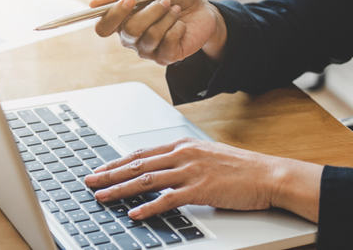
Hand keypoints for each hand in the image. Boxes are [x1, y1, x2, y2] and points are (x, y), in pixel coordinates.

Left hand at [83, 138, 322, 222]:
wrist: (269, 174)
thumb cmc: (241, 168)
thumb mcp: (206, 155)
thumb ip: (184, 160)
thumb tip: (164, 168)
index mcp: (182, 145)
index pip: (141, 153)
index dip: (117, 162)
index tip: (100, 169)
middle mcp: (182, 155)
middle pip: (137, 165)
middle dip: (110, 174)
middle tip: (90, 182)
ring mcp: (190, 171)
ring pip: (146, 180)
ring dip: (120, 189)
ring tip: (102, 196)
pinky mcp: (200, 189)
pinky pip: (167, 199)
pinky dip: (148, 207)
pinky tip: (134, 213)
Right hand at [90, 0, 225, 64]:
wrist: (201, 8)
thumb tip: (93, 3)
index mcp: (121, 22)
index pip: (102, 27)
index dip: (113, 15)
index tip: (129, 0)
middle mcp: (130, 38)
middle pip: (129, 31)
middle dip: (149, 12)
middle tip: (163, 0)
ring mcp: (146, 50)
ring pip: (149, 36)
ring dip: (166, 18)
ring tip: (175, 9)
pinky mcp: (164, 57)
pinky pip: (166, 43)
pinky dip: (176, 28)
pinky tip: (180, 25)